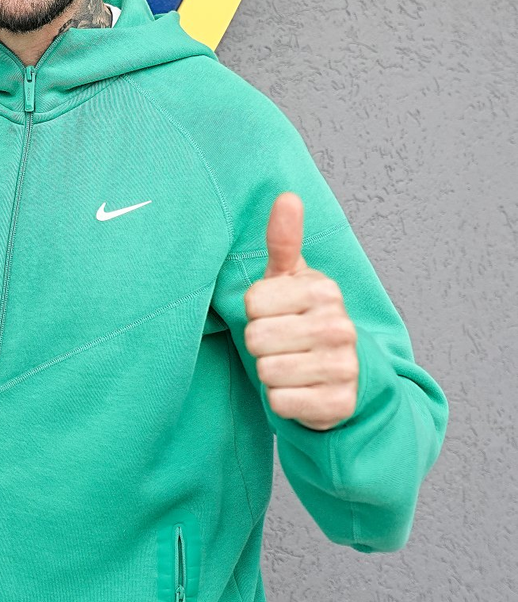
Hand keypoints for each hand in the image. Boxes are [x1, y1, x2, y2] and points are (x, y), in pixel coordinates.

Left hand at [242, 192, 358, 430]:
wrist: (350, 378)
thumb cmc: (307, 320)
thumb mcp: (294, 280)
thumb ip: (284, 241)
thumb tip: (287, 196)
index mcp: (324, 290)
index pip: (252, 303)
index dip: (257, 313)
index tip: (278, 315)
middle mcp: (339, 326)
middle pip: (256, 338)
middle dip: (262, 345)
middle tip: (284, 344)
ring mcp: (343, 367)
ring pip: (267, 372)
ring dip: (271, 374)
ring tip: (292, 366)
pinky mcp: (340, 405)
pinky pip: (281, 403)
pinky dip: (283, 401)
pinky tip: (302, 391)